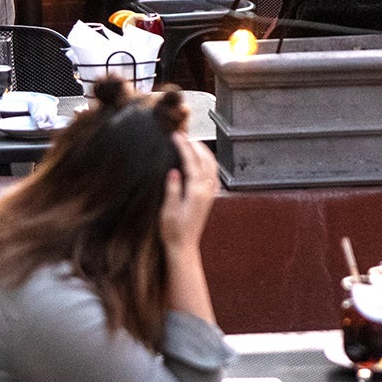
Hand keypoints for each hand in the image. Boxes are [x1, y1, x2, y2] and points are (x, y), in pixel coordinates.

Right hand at [159, 133, 218, 255]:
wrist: (183, 247)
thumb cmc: (173, 231)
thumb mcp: (168, 210)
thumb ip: (172, 189)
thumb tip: (174, 171)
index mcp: (196, 192)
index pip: (191, 162)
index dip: (183, 147)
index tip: (176, 135)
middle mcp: (206, 191)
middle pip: (205, 161)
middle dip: (195, 145)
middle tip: (183, 135)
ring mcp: (210, 194)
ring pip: (212, 166)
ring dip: (203, 152)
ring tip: (191, 143)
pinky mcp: (208, 198)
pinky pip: (212, 174)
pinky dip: (208, 163)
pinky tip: (201, 161)